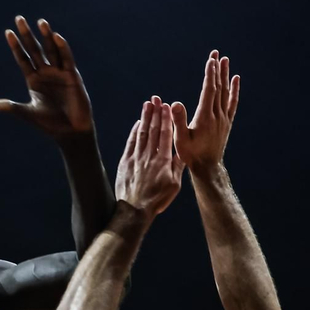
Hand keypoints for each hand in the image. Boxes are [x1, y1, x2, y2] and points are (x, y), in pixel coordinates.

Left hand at [0, 16, 93, 140]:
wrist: (69, 132)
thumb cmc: (49, 124)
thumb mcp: (27, 113)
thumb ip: (10, 107)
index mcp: (33, 80)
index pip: (23, 58)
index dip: (16, 46)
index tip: (8, 32)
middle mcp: (45, 73)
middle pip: (35, 49)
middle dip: (27, 35)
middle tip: (19, 18)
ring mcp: (59, 73)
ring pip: (51, 51)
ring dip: (46, 36)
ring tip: (40, 22)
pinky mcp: (72, 76)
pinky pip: (67, 59)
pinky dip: (62, 48)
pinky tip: (56, 37)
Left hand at [115, 97, 180, 217]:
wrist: (134, 210)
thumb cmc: (156, 200)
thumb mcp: (174, 185)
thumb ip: (178, 166)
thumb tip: (183, 151)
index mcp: (163, 160)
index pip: (165, 134)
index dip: (166, 119)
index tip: (167, 106)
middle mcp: (149, 156)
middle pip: (153, 130)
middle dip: (155, 112)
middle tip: (156, 98)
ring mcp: (136, 158)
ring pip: (141, 133)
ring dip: (145, 117)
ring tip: (147, 104)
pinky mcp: (125, 163)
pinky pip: (130, 143)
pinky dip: (134, 132)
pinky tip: (137, 123)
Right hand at [169, 50, 240, 172]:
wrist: (207, 167)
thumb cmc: (191, 155)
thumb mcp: (180, 140)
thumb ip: (178, 121)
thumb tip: (175, 103)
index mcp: (205, 117)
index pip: (209, 90)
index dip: (210, 74)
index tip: (210, 60)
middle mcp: (217, 115)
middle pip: (219, 87)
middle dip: (217, 69)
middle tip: (216, 53)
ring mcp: (224, 118)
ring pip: (225, 92)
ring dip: (225, 75)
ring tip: (225, 60)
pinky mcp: (226, 122)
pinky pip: (232, 102)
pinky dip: (234, 90)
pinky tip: (235, 79)